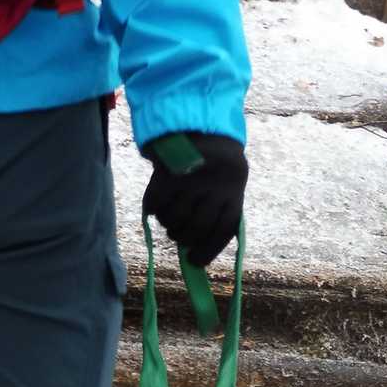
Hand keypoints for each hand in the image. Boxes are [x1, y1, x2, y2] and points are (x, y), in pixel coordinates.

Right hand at [142, 133, 246, 267]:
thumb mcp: (227, 188)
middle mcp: (214, 187)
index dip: (206, 252)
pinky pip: (155, 205)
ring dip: (168, 225)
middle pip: (195, 230)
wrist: (201, 125)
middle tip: (178, 235)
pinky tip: (158, 203)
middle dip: (184, 238)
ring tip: (169, 218)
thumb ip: (216, 219)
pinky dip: (153, 209)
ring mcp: (190, 180)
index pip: (221, 233)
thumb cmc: (215, 169)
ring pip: (174, 220)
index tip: (193, 261)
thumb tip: (194, 259)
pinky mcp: (168, 172)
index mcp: (233, 193)